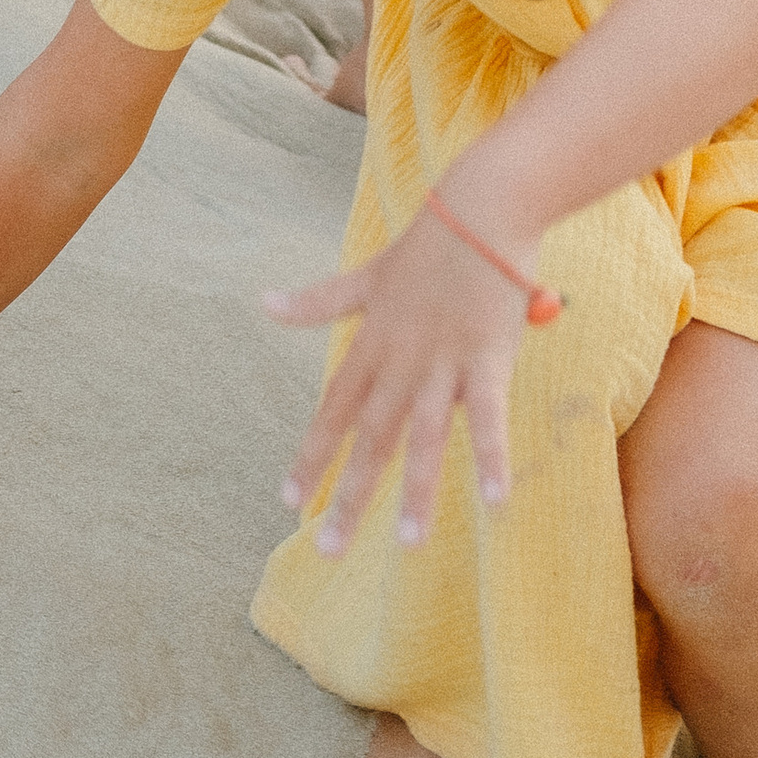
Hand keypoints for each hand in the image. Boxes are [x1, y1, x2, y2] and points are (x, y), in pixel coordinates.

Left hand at [266, 202, 531, 555]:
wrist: (482, 207)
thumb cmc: (428, 245)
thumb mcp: (366, 276)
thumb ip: (319, 301)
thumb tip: (263, 302)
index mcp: (372, 344)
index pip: (333, 409)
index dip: (311, 454)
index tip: (289, 500)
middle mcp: (401, 361)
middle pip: (370, 438)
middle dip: (350, 495)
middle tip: (329, 551)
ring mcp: (443, 362)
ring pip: (424, 437)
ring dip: (418, 492)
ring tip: (409, 544)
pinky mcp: (487, 358)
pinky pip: (488, 417)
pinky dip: (491, 457)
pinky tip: (495, 501)